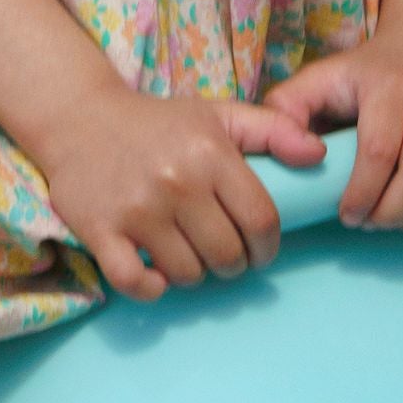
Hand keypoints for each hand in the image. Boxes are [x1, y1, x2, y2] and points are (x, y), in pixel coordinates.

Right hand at [28, 80, 325, 302]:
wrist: (82, 119)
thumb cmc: (161, 123)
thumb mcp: (220, 115)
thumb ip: (275, 130)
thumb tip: (320, 154)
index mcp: (211, 154)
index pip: (261, 220)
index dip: (268, 246)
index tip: (261, 250)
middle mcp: (177, 183)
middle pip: (227, 255)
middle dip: (234, 263)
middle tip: (225, 254)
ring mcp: (137, 210)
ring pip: (187, 273)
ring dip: (195, 273)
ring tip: (190, 254)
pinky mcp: (100, 231)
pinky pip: (136, 282)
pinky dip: (152, 288)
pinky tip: (158, 274)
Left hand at [262, 25, 402, 229]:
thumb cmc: (369, 72)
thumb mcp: (321, 77)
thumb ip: (287, 110)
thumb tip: (300, 156)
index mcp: (391, 85)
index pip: (379, 151)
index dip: (361, 194)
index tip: (346, 213)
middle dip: (389, 215)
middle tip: (369, 221)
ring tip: (393, 217)